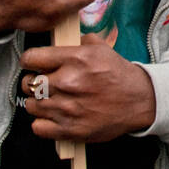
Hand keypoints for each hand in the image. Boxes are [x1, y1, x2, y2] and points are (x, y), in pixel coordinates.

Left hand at [18, 31, 156, 141]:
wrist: (140, 101)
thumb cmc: (119, 75)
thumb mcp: (102, 48)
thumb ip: (79, 42)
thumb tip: (63, 39)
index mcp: (75, 59)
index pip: (31, 58)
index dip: (30, 61)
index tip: (33, 65)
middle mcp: (68, 82)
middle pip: (28, 83)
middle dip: (33, 82)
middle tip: (43, 84)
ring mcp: (68, 107)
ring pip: (31, 105)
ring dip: (38, 103)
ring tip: (49, 101)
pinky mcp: (70, 129)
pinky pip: (38, 127)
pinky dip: (42, 123)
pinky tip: (52, 117)